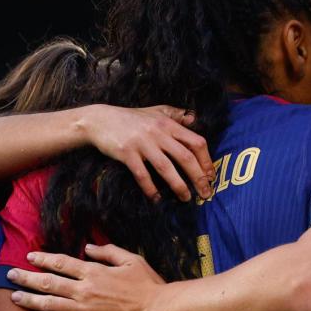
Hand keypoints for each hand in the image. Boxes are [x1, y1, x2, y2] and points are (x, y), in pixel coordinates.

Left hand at [8, 244, 166, 310]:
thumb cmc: (149, 285)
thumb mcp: (132, 260)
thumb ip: (108, 252)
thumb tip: (88, 248)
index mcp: (94, 272)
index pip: (61, 263)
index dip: (43, 259)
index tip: (29, 257)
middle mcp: (84, 291)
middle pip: (48, 282)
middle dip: (26, 277)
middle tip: (10, 275)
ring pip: (49, 304)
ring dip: (30, 300)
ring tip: (14, 298)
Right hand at [78, 104, 213, 202]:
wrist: (99, 120)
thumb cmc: (131, 118)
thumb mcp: (155, 111)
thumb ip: (175, 115)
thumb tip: (194, 118)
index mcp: (168, 124)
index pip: (196, 142)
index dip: (206, 160)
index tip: (210, 175)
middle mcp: (158, 133)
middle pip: (185, 157)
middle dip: (198, 177)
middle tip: (205, 194)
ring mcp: (142, 143)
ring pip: (166, 168)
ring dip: (179, 186)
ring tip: (186, 199)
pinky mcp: (126, 153)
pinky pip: (142, 174)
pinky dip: (151, 188)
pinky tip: (157, 198)